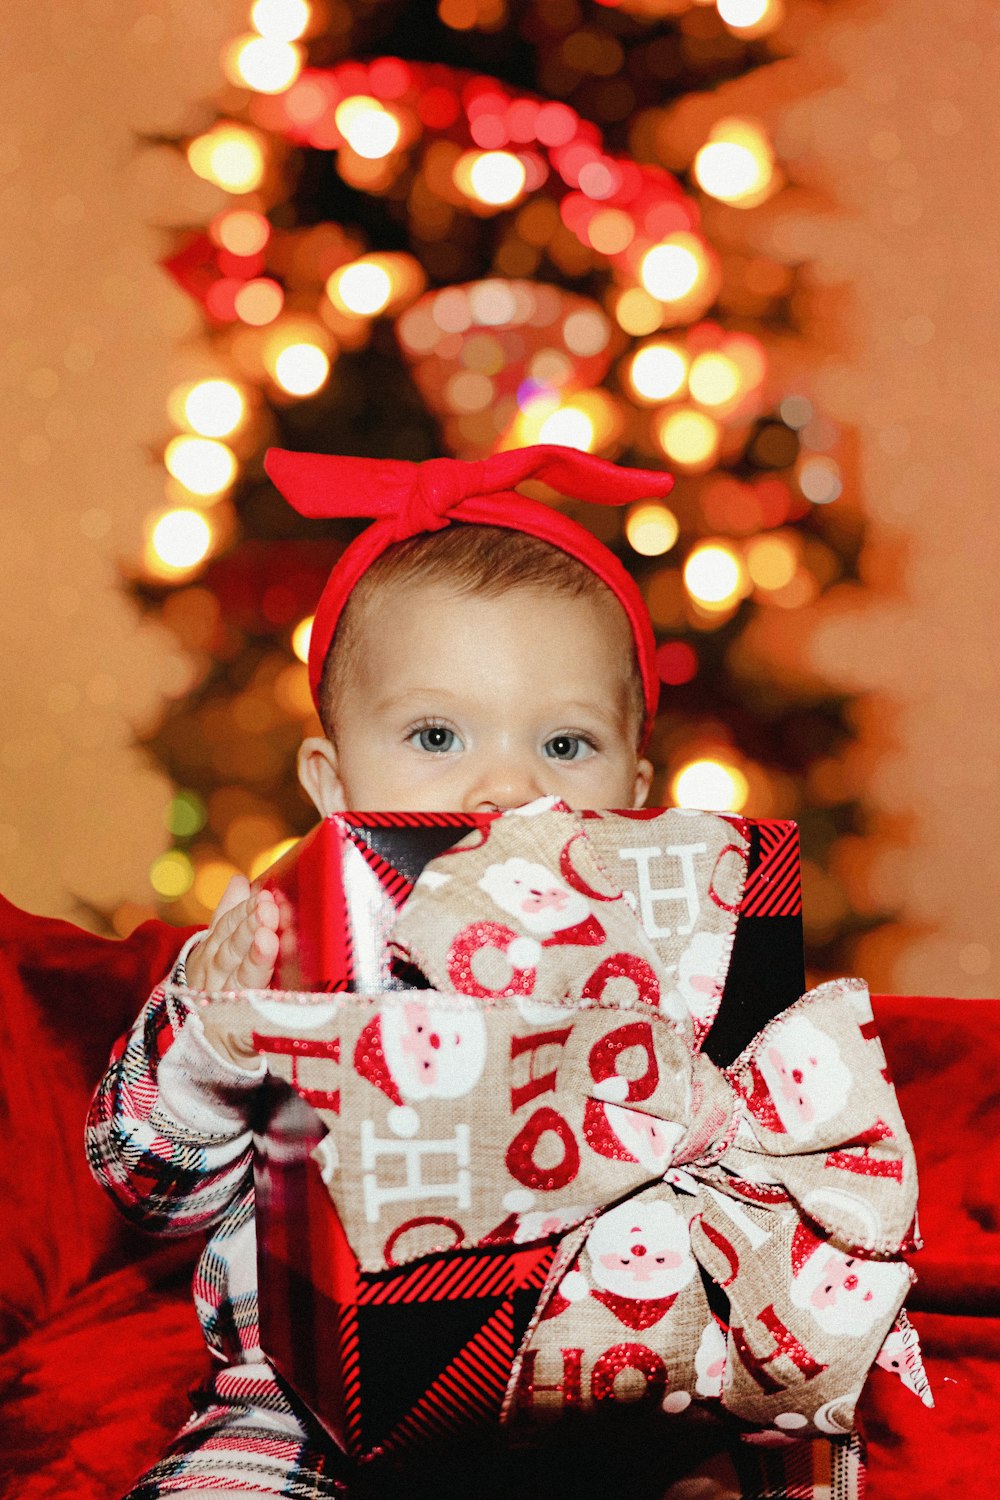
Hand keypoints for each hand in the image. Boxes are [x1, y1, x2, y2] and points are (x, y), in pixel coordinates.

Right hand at [186, 876, 279, 1067]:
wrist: (206, 1047)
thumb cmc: (221, 988)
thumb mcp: (218, 951)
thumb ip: (229, 917)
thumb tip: (241, 881)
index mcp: (212, 956)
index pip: (226, 930)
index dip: (243, 913)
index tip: (263, 896)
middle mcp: (215, 981)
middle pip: (231, 953)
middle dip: (248, 930)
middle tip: (268, 910)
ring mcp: (225, 1009)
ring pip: (241, 982)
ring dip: (255, 960)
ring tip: (270, 940)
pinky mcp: (240, 1036)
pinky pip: (252, 1021)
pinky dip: (261, 1008)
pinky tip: (276, 996)